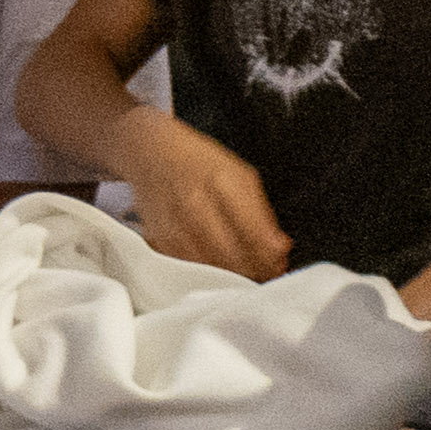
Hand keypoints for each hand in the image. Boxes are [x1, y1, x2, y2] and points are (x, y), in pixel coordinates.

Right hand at [114, 115, 292, 280]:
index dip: (273, 256)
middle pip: (235, 258)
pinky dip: (208, 272)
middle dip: (257, 270)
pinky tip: (217, 265)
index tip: (279, 260)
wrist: (150, 154)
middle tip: (267, 270)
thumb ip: (262, 214)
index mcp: (224, 183)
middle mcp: (196, 204)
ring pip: (212, 269)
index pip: (256, 236)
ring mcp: (174, 224)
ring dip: (233, 275)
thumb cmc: (198, 163)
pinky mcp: (159, 240)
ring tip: (245, 269)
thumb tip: (279, 249)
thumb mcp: (241, 176)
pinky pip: (190, 268)